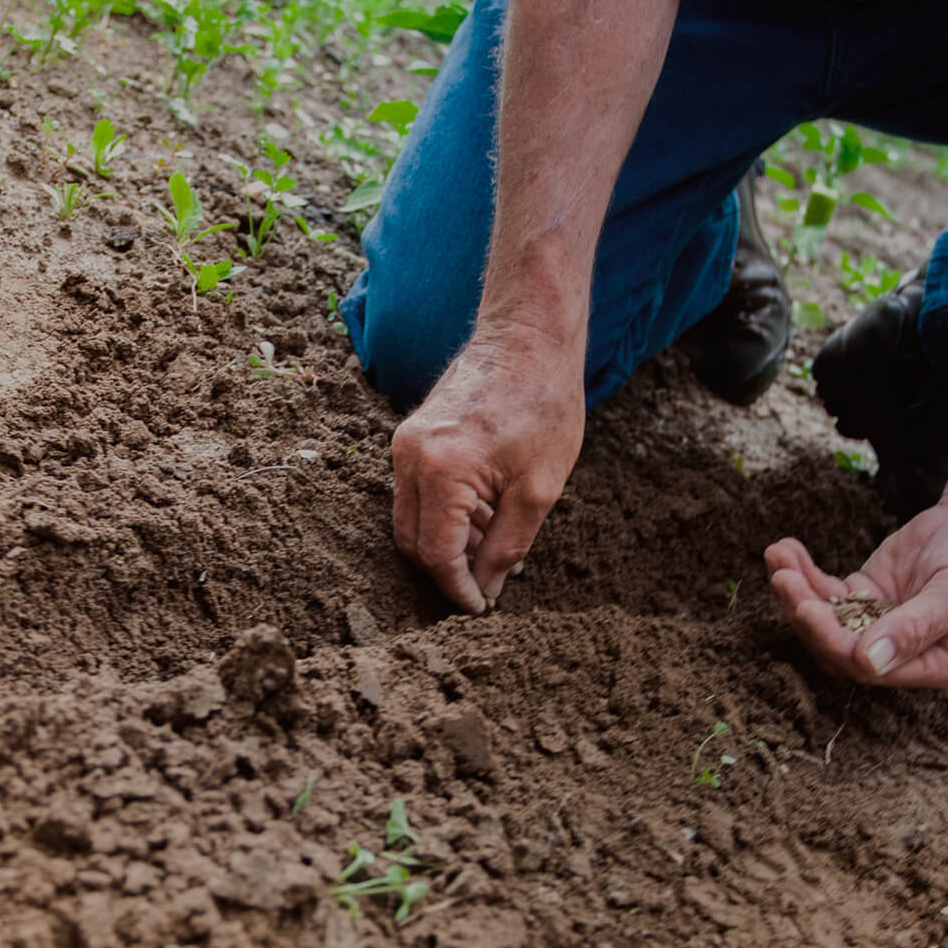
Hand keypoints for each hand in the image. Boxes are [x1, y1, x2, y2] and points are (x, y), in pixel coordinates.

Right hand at [390, 330, 585, 612]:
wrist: (528, 338)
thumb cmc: (543, 405)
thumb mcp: (539, 489)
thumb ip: (507, 547)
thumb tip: (486, 589)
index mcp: (441, 471)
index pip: (436, 554)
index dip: (457, 589)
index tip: (480, 608)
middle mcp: (409, 457)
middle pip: (412, 541)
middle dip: (447, 570)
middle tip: (486, 584)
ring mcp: (404, 444)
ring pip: (410, 519)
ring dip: (446, 542)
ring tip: (494, 545)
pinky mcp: (410, 436)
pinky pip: (415, 493)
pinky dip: (443, 515)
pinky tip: (484, 516)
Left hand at [764, 496, 947, 687]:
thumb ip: (914, 629)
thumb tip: (869, 662)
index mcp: (931, 665)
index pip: (868, 667)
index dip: (833, 640)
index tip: (808, 607)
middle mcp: (899, 652)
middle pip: (836, 646)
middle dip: (805, 613)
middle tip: (783, 578)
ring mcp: (877, 622)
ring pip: (824, 618)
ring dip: (796, 590)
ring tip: (777, 556)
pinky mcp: (864, 594)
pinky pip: (825, 591)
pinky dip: (803, 572)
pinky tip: (785, 549)